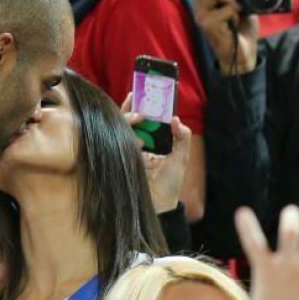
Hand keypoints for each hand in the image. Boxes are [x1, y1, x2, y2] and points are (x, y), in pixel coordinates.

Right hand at [122, 96, 192, 212]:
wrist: (160, 206)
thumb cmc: (169, 185)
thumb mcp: (180, 158)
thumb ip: (182, 138)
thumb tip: (176, 118)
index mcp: (147, 143)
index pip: (139, 120)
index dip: (137, 106)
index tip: (139, 94)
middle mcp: (133, 145)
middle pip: (125, 121)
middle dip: (129, 108)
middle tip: (136, 101)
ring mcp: (123, 152)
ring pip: (118, 129)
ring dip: (127, 120)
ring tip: (138, 118)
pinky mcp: (117, 159)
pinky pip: (116, 143)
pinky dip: (127, 137)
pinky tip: (138, 141)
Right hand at [194, 0, 259, 74]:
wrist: (243, 54)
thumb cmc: (241, 30)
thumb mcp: (241, 4)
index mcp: (205, 1)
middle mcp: (200, 8)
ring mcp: (203, 17)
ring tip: (239, 8)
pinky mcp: (209, 26)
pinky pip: (225, 10)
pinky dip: (235, 13)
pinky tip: (236, 22)